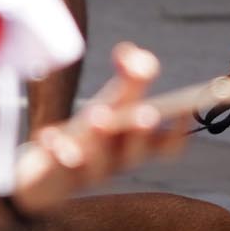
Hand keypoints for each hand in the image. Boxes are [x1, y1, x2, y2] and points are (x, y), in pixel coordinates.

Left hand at [17, 44, 187, 209]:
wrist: (44, 176)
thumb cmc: (88, 136)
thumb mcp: (111, 103)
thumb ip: (129, 78)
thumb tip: (133, 52)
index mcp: (137, 146)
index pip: (167, 146)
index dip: (178, 131)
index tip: (185, 109)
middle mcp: (117, 162)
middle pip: (137, 152)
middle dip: (142, 132)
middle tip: (147, 113)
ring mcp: (87, 173)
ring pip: (99, 162)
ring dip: (100, 139)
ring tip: (98, 115)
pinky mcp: (56, 179)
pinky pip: (58, 167)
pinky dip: (56, 150)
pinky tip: (48, 136)